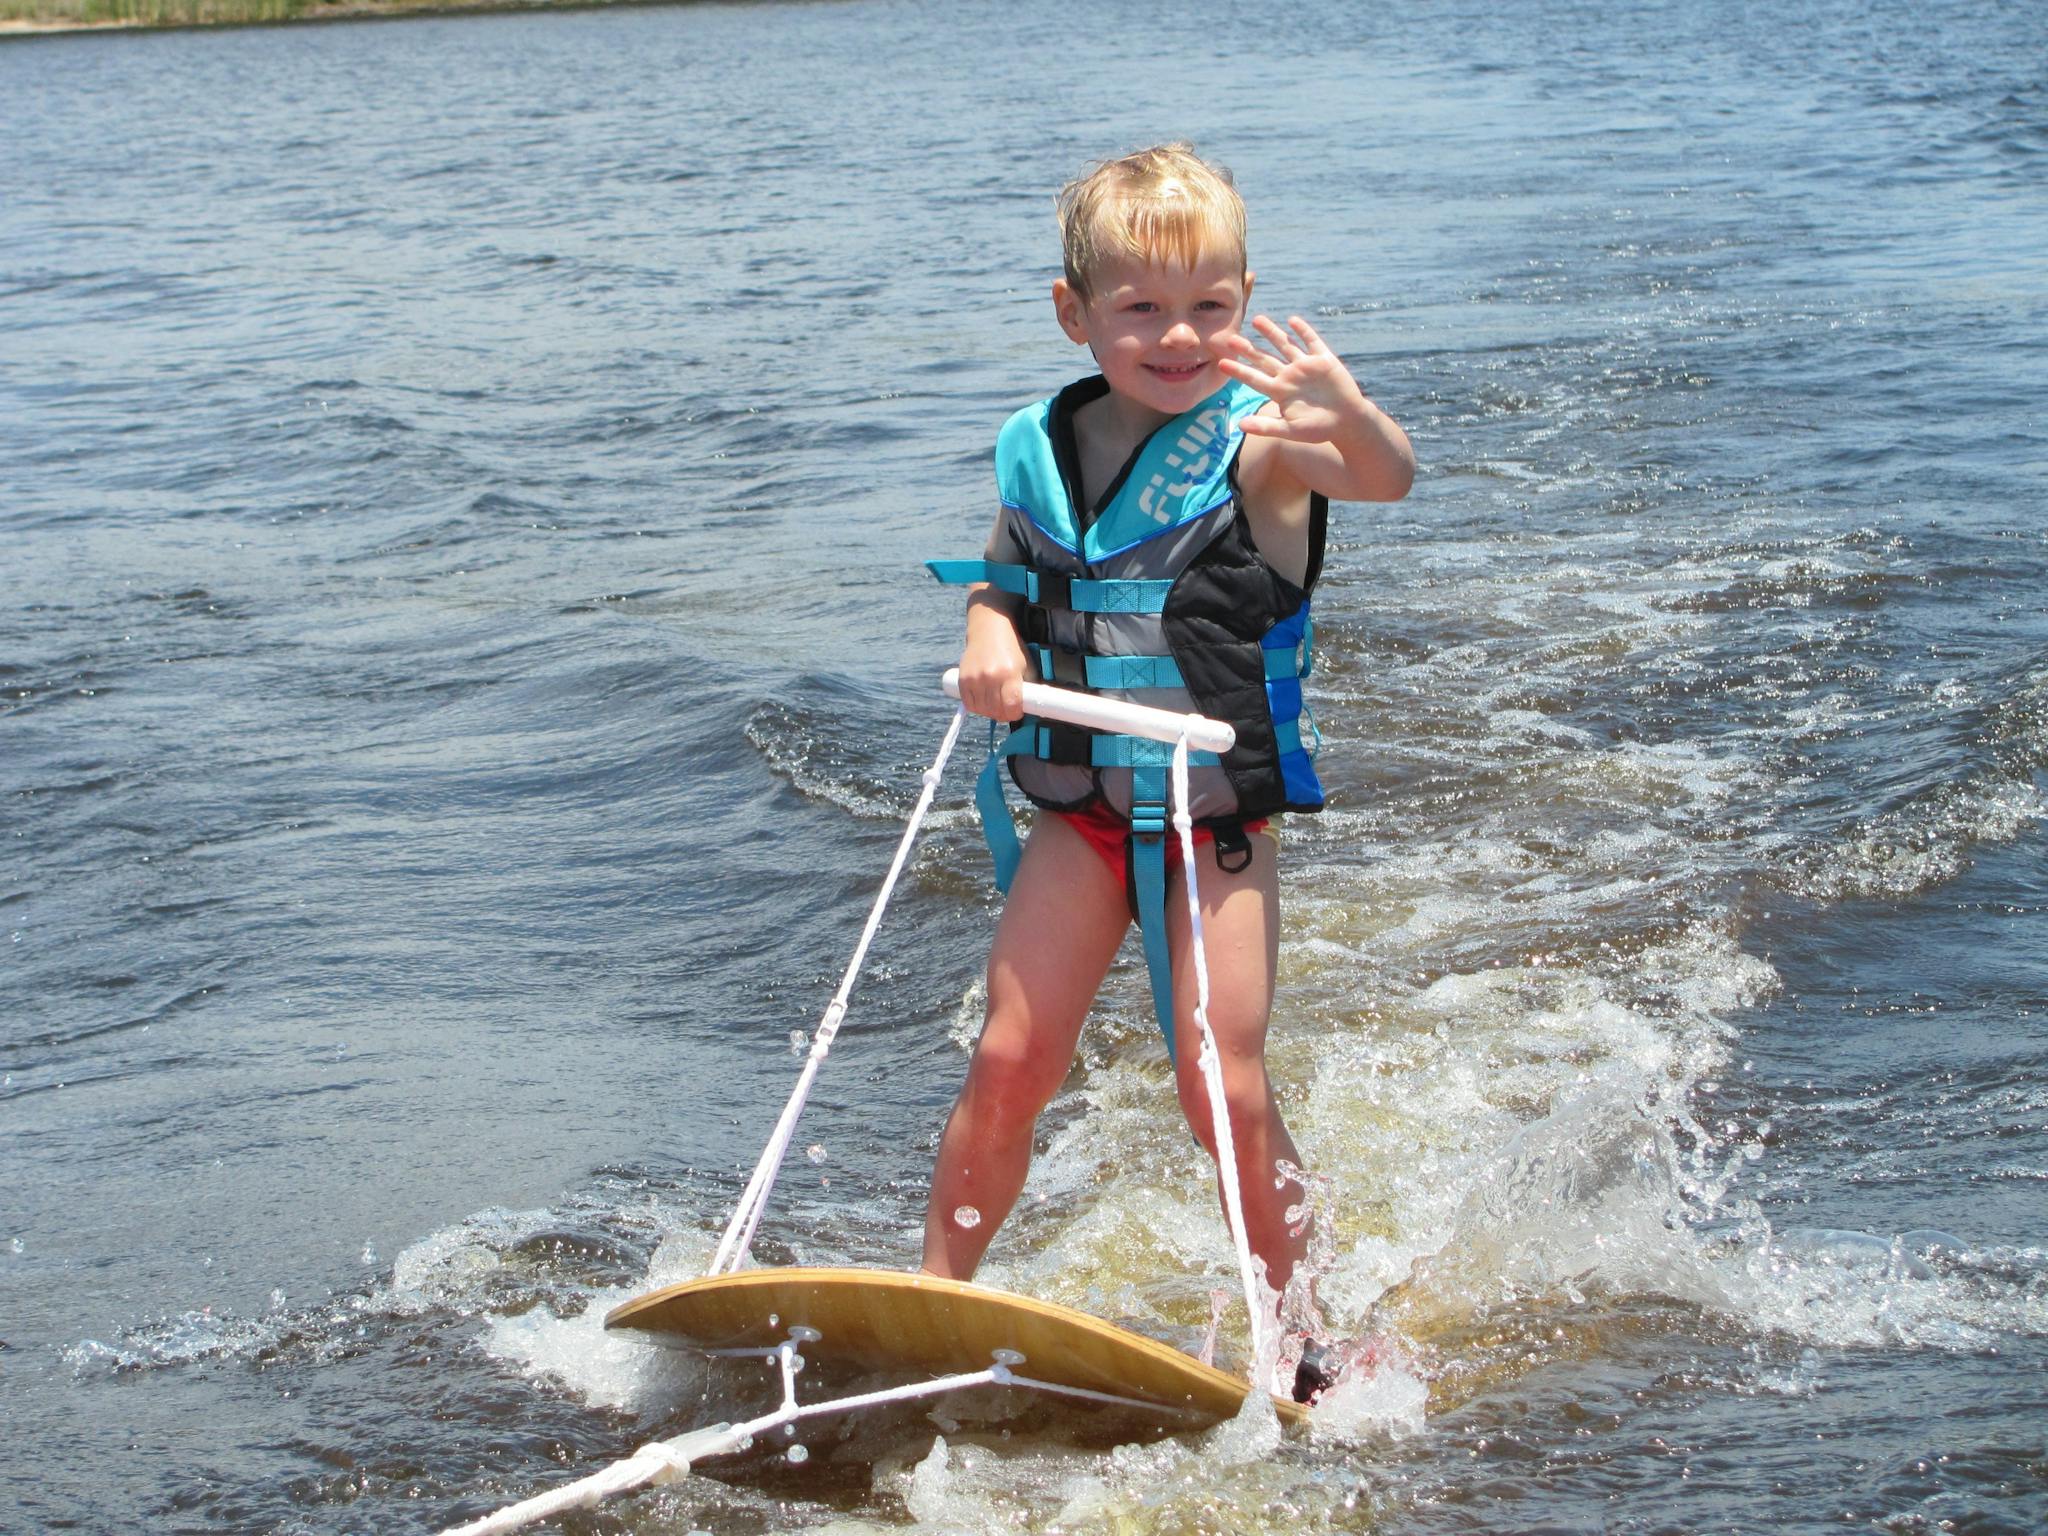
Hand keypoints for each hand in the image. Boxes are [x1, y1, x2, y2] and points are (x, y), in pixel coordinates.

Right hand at [957, 591, 1026, 720]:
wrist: (988, 628)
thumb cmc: (1011, 647)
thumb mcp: (1026, 665)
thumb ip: (1029, 686)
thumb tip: (1033, 706)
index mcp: (1009, 673)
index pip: (1012, 706)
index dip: (1015, 714)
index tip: (1017, 712)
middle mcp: (990, 677)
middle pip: (996, 711)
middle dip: (1004, 714)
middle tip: (1007, 709)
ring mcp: (975, 678)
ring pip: (982, 710)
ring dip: (990, 712)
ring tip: (996, 704)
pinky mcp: (963, 679)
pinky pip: (969, 704)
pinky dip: (977, 707)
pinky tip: (984, 701)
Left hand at [1218, 314, 1371, 445]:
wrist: (1347, 423)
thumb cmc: (1318, 429)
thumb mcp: (1291, 431)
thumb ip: (1266, 427)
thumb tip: (1240, 425)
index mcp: (1280, 392)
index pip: (1254, 378)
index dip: (1238, 370)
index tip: (1221, 363)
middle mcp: (1289, 376)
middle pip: (1265, 359)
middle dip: (1249, 349)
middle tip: (1231, 338)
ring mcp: (1306, 367)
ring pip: (1285, 345)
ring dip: (1272, 333)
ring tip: (1257, 320)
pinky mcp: (1324, 361)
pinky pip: (1311, 342)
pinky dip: (1303, 331)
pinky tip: (1292, 321)